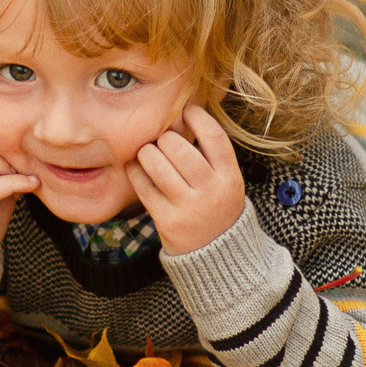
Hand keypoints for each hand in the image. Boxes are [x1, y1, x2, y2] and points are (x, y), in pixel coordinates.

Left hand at [130, 105, 247, 254]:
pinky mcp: (168, 221)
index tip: (186, 111)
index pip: (214, 136)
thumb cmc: (216, 206)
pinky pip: (143, 186)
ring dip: (147, 152)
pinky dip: (135, 172)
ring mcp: (189, 208)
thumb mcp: (226, 181)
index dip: (196, 117)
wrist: (217, 255)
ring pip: (157, 164)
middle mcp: (212, 192)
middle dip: (165, 138)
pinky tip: (136, 168)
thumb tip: (181, 115)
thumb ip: (209, 154)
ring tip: (149, 153)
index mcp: (230, 178)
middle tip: (163, 141)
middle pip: (179, 147)